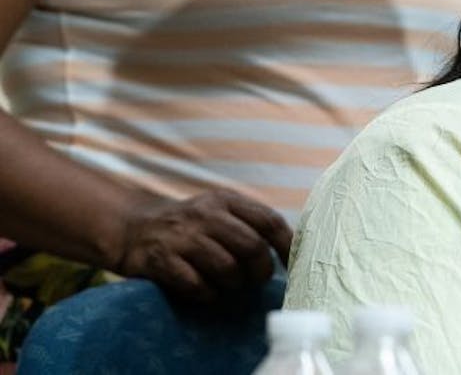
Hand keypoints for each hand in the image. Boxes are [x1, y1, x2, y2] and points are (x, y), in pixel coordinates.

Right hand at [115, 189, 291, 301]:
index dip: (286, 246)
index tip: (292, 264)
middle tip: (258, 280)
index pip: (269, 221)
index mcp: (226, 200)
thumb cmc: (190, 225)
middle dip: (261, 270)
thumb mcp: (220, 210)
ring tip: (230, 285)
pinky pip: (196, 284)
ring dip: (234, 284)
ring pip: (227, 268)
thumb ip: (250, 222)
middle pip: (252, 247)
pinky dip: (207, 293)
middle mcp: (205, 214)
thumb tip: (292, 248)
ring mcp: (182, 236)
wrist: (133, 228)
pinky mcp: (161, 259)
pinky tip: (206, 292)